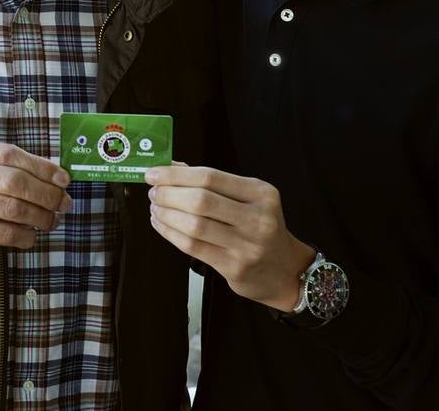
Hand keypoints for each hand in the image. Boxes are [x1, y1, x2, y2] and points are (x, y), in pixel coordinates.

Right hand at [0, 140, 73, 278]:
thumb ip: (18, 172)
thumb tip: (60, 180)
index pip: (11, 154)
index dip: (42, 167)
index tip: (64, 180)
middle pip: (14, 181)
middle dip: (46, 194)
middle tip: (64, 204)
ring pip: (12, 208)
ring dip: (40, 217)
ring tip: (52, 221)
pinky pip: (4, 232)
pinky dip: (25, 236)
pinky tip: (32, 235)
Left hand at [145, 164, 314, 311]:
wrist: (284, 270)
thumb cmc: (259, 228)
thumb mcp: (248, 199)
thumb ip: (212, 183)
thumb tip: (171, 167)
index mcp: (260, 193)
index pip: (210, 177)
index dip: (176, 175)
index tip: (153, 173)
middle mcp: (257, 218)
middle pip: (200, 201)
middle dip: (168, 194)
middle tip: (153, 193)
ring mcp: (247, 245)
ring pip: (194, 225)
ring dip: (166, 214)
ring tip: (155, 208)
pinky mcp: (234, 267)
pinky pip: (193, 247)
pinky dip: (170, 233)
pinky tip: (161, 225)